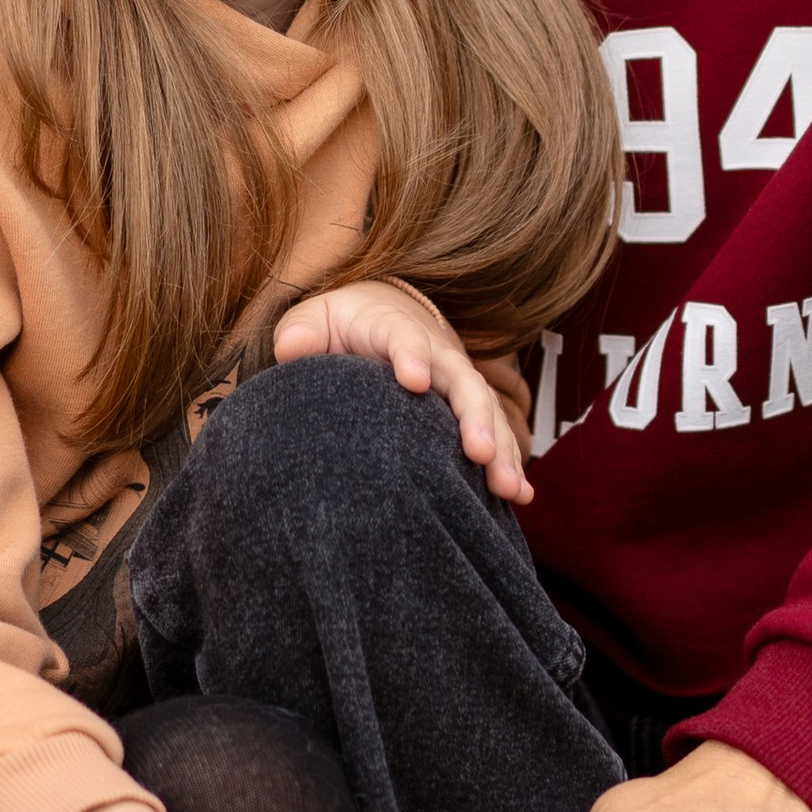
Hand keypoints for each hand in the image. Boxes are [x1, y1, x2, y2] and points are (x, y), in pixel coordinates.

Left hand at [273, 280, 531, 506]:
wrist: (381, 314)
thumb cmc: (340, 325)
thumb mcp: (314, 320)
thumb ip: (302, 332)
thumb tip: (292, 349)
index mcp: (393, 328)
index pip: (405, 338)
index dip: (411, 355)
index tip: (412, 380)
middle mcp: (436, 354)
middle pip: (460, 380)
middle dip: (473, 415)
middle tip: (477, 452)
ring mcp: (456, 381)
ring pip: (486, 411)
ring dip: (500, 448)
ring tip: (507, 487)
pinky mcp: (467, 409)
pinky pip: (495, 434)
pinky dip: (510, 462)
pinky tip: (519, 496)